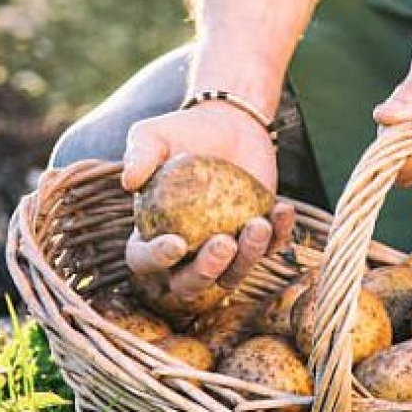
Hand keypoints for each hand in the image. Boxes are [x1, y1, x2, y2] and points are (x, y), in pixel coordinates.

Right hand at [121, 102, 294, 298]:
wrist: (231, 126)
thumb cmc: (184, 132)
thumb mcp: (154, 135)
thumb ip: (139, 154)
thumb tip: (129, 181)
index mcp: (152, 234)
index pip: (144, 259)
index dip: (157, 259)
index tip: (177, 242)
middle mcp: (186, 254)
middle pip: (190, 285)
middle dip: (206, 272)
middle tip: (223, 243)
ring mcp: (225, 251)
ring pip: (233, 275)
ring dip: (248, 258)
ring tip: (259, 224)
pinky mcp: (258, 241)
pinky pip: (271, 248)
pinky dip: (280, 235)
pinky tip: (282, 209)